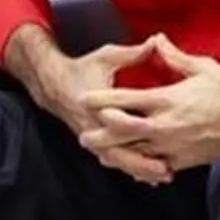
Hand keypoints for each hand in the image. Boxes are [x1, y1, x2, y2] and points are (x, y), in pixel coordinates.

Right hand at [39, 38, 173, 184]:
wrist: (54, 84)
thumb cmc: (83, 68)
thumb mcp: (107, 57)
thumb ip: (132, 53)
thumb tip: (155, 42)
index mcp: (98, 105)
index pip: (119, 124)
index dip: (139, 134)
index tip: (160, 139)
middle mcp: (94, 126)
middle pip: (119, 152)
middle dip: (141, 164)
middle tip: (165, 171)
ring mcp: (93, 137)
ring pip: (116, 160)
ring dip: (137, 170)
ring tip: (161, 177)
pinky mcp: (94, 142)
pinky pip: (113, 159)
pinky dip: (129, 167)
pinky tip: (147, 176)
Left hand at [78, 34, 219, 172]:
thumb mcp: (201, 66)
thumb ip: (173, 56)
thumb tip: (157, 39)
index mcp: (166, 99)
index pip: (125, 100)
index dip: (102, 100)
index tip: (86, 99)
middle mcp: (164, 124)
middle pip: (122, 132)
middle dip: (100, 134)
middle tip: (84, 135)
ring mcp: (171, 145)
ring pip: (134, 153)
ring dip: (115, 153)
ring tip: (99, 154)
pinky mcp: (180, 160)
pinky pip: (154, 166)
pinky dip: (141, 167)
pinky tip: (131, 166)